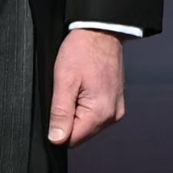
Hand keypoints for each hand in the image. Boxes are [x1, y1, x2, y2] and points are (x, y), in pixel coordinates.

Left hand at [49, 29, 127, 147]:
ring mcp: (116, 109)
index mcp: (101, 113)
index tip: (57, 106)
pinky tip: (83, 87)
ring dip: (76, 110)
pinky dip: (84, 104)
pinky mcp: (115, 102)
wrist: (100, 33)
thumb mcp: (64, 82)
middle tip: (67, 92)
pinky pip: (94, 113)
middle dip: (68, 117)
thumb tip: (56, 139)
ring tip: (76, 87)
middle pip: (80, 133)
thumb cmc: (82, 52)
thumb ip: (60, 113)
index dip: (58, 127)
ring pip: (87, 124)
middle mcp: (112, 115)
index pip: (72, 140)